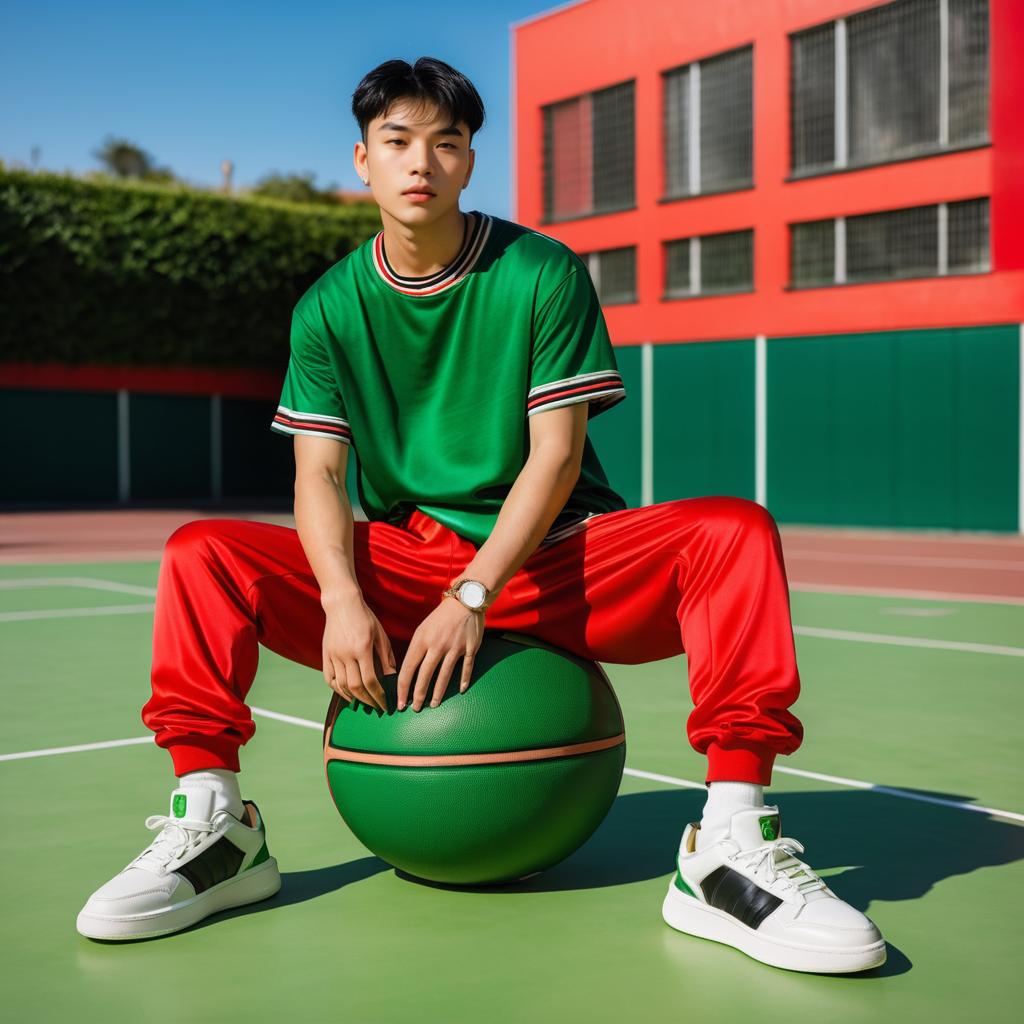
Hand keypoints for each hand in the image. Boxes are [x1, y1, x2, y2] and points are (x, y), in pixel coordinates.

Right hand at [322, 592, 395, 713]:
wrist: (342, 604)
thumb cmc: (365, 617)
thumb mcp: (380, 635)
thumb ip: (386, 657)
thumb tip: (393, 678)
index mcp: (362, 649)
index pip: (370, 681)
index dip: (378, 696)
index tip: (385, 705)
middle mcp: (346, 654)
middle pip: (355, 687)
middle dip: (368, 701)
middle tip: (377, 707)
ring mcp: (334, 655)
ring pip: (341, 685)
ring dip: (354, 698)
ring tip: (365, 702)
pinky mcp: (326, 654)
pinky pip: (329, 678)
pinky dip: (338, 690)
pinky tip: (347, 695)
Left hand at [397, 596, 484, 711]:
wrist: (465, 600)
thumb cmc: (440, 617)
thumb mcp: (422, 629)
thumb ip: (417, 649)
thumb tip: (408, 671)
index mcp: (422, 640)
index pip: (408, 668)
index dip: (403, 687)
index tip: (400, 702)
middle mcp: (437, 645)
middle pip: (425, 675)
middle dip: (418, 695)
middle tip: (415, 708)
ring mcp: (455, 647)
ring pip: (444, 675)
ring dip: (438, 693)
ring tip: (433, 704)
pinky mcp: (470, 648)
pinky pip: (466, 667)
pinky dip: (464, 680)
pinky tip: (460, 690)